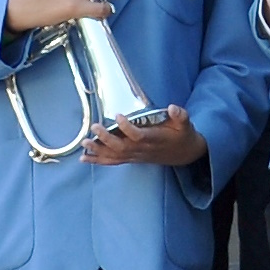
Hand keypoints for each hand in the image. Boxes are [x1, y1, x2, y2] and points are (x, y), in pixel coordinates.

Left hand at [82, 106, 203, 168]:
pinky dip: (98, 160)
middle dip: (106, 139)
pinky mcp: (132, 159)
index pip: (138, 135)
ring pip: (115, 156)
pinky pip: (114, 162)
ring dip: (98, 151)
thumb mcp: (185, 124)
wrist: (184, 154)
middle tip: (94, 127)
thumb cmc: (182, 135)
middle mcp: (142, 149)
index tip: (118, 116)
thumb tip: (173, 108)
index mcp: (154, 139)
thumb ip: (180, 115)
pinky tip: (84, 158)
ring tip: (84, 143)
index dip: (127, 127)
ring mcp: (136, 156)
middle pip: (121, 147)